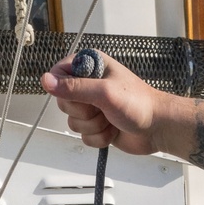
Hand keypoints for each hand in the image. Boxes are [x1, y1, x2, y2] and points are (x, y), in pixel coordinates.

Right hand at [42, 56, 168, 155]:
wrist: (158, 128)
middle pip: (64, 102)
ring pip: (73, 122)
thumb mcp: (104, 92)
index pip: (58, 74)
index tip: (80, 96)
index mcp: (90, 66)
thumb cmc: (138, 104)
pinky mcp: (97, 126)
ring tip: (111, 120)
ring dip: (93, 127)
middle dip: (83, 112)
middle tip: (102, 109)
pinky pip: (84, 137)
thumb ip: (74, 88)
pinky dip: (99, 138)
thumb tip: (45, 80)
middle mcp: (89, 85)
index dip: (64, 89)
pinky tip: (113, 131)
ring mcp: (93, 107)